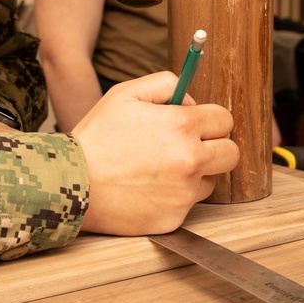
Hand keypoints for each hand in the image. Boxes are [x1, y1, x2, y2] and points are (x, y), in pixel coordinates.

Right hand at [73, 72, 238, 235]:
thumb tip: (189, 98)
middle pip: (231, 153)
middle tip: (190, 145)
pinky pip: (187, 204)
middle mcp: (190, 161)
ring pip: (210, 180)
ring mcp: (184, 193)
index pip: (224, 119)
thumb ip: (164, 84)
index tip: (197, 123)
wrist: (72, 184)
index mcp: (182, 126)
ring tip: (160, 168)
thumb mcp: (125, 94)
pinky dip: (174, 196)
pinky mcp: (174, 218)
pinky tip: (148, 188)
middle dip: (215, 146)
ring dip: (195, 173)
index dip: (210, 119)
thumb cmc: (97, 138)